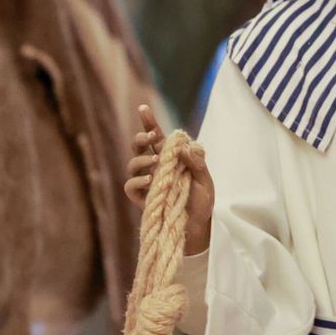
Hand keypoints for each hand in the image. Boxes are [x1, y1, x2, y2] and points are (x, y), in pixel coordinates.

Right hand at [124, 104, 214, 254]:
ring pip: (132, 164)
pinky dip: (137, 181)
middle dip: (142, 138)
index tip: (143, 109)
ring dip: (141, 160)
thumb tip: (183, 146)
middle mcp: (154, 167)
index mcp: (169, 158)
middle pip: (139, 147)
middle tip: (152, 138)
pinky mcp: (142, 199)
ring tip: (155, 163)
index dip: (148, 122)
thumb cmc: (201, 201)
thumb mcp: (205, 179)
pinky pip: (130, 186)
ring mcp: (146, 183)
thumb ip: (196, 162)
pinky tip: (149, 180)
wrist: (198, 226)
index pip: (156, 137)